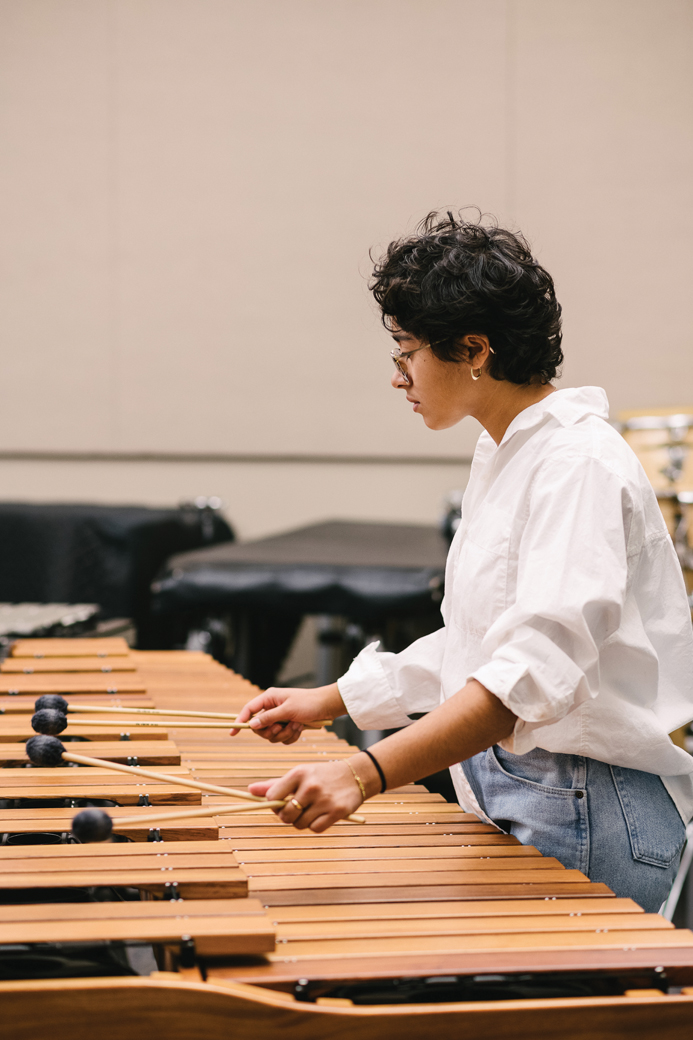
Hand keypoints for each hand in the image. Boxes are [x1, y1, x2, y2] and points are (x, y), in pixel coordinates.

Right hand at [230, 683, 345, 743]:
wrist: (327, 707)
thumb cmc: (309, 703)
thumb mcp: (288, 710)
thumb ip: (269, 718)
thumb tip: (252, 725)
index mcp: (269, 698)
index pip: (249, 710)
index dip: (240, 720)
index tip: (233, 732)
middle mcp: (272, 708)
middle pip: (260, 727)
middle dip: (271, 731)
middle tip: (282, 727)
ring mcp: (280, 718)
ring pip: (272, 735)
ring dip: (284, 733)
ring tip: (296, 725)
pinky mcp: (288, 726)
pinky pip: (283, 738)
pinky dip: (291, 736)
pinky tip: (300, 728)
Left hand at [248, 758, 368, 831]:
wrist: (356, 775)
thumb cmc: (321, 776)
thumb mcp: (299, 775)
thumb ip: (274, 785)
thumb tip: (250, 791)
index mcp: (299, 773)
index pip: (272, 797)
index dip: (274, 804)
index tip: (281, 802)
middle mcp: (311, 786)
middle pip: (285, 814)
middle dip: (287, 816)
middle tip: (296, 809)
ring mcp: (324, 799)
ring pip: (300, 824)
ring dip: (302, 821)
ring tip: (311, 809)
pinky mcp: (337, 812)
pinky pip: (315, 829)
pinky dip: (315, 825)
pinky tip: (322, 814)